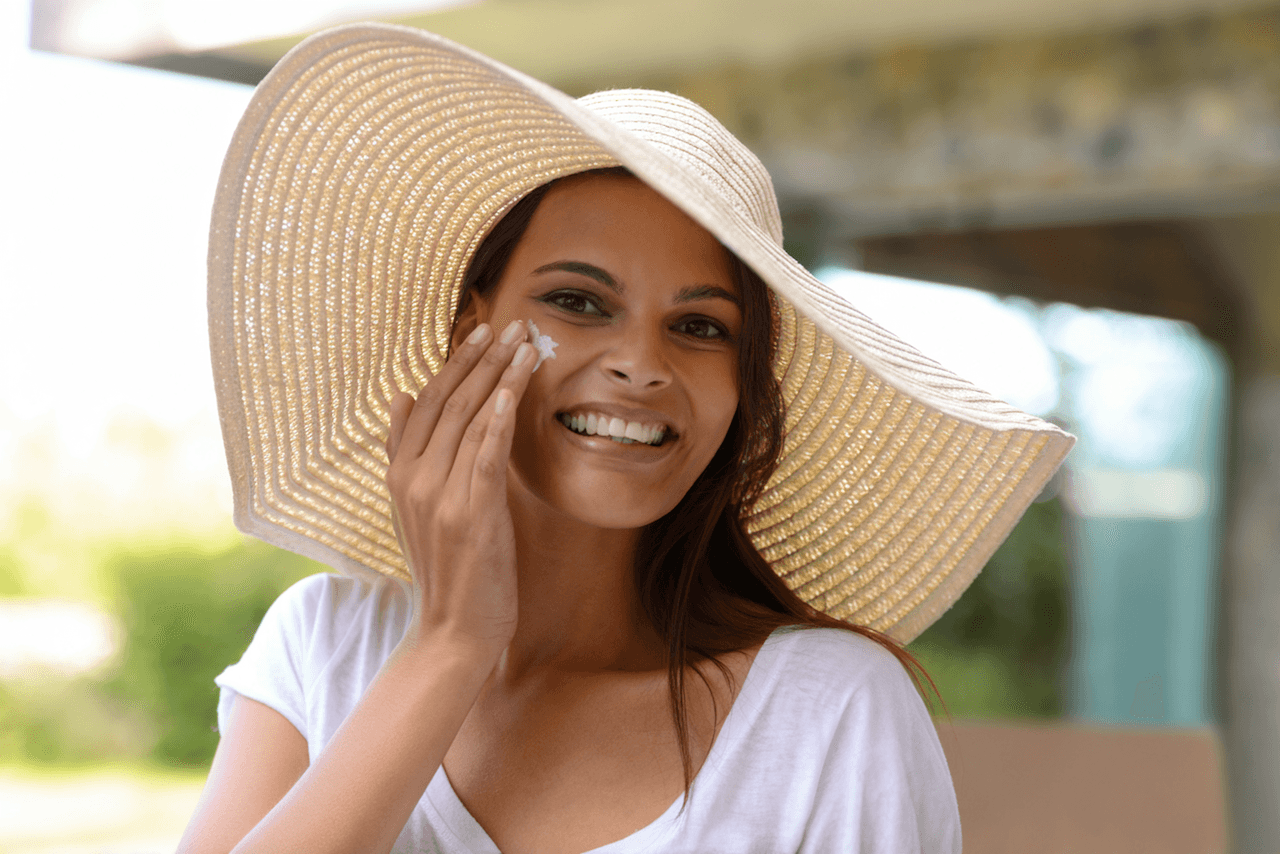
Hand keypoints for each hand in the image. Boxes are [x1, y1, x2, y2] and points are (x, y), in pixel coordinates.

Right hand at [385, 320, 536, 660]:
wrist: (452, 631)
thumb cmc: (448, 569)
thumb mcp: (418, 508)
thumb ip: (408, 453)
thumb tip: (402, 396)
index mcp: (399, 474)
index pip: (426, 403)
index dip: (454, 364)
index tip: (481, 332)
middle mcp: (412, 479)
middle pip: (449, 403)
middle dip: (483, 360)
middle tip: (512, 326)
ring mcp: (439, 496)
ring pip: (470, 420)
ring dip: (501, 377)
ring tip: (526, 345)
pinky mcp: (470, 514)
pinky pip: (484, 454)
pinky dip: (498, 418)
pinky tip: (514, 389)